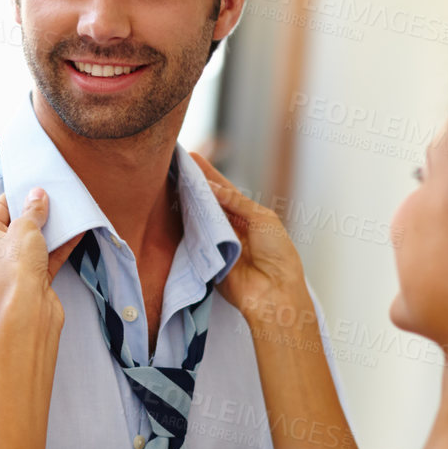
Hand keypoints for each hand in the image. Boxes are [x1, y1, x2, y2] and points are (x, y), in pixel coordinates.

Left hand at [0, 189, 80, 314]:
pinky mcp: (36, 277)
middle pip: (19, 224)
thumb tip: (37, 195)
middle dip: (36, 211)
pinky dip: (62, 244)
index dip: (16, 196)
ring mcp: (18, 265)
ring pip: (36, 240)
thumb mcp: (25, 228)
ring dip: (51, 228)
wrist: (30, 306)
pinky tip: (76, 231)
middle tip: (52, 196)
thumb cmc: (17, 267)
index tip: (33, 186)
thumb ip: (33, 210)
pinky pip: (50, 255)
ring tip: (66, 210)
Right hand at [190, 153, 307, 324]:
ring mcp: (217, 242)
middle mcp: (231, 227)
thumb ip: (235, 202)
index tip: (192, 158)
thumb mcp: (262, 218)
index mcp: (248, 215)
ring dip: (186, 202)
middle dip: (193, 185)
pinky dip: (184, 225)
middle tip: (174, 166)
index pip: (225, 190)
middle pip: (208, 202)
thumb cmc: (277, 253)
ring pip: (198, 218)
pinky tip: (173, 209)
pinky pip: (193, 238)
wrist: (273, 290)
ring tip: (170, 181)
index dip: (209, 175)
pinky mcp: (206, 258)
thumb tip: (210, 187)